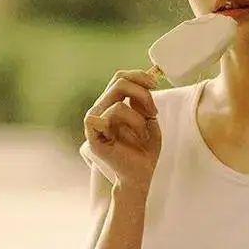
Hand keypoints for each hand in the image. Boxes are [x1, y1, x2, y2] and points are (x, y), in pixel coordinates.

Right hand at [81, 69, 160, 197]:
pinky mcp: (93, 135)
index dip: (139, 76)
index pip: (120, 77)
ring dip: (140, 117)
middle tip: (154, 113)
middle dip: (143, 94)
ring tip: (144, 132)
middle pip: (119, 82)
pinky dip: (131, 123)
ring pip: (119, 101)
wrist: (142, 173)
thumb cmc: (145, 147)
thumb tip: (146, 78)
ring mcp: (94, 121)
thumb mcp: (149, 116)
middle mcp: (99, 109)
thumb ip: (144, 98)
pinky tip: (136, 137)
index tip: (156, 84)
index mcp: (110, 103)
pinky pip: (112, 114)